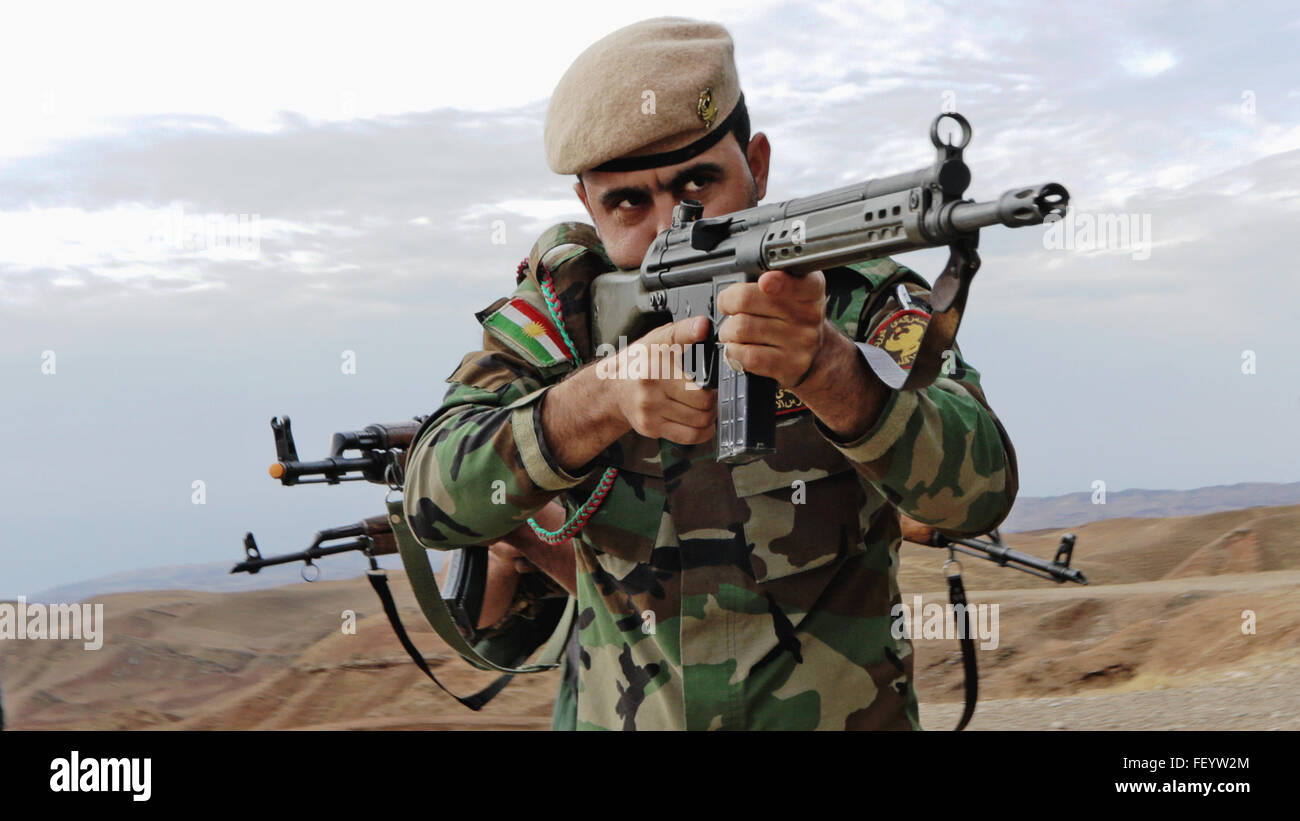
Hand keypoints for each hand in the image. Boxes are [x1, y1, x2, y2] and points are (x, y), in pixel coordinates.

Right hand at [597, 315, 717, 445]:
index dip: (713, 383)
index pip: (699, 383)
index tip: (712, 380)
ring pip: (699, 422)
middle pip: (703, 404)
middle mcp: (650, 392)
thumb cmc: (639, 361)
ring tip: (706, 407)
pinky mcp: (651, 428)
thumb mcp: (659, 338)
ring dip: (710, 417)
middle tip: (710, 394)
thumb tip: (703, 326)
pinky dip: (703, 433)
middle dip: (713, 400)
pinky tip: (702, 424)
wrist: (613, 387)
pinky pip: (688, 437)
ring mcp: (650, 413)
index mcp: (655, 367)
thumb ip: (684, 331)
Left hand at [716, 269, 829, 388]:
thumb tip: (723, 297)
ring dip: (727, 331)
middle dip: (727, 303)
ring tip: (734, 331)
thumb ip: (766, 279)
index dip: (778, 281)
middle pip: (747, 300)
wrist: (816, 355)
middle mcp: (808, 314)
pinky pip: (747, 356)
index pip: (795, 282)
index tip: (765, 281)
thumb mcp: (792, 289)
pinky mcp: (789, 365)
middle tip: (728, 307)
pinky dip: (733, 352)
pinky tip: (738, 348)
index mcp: (810, 288)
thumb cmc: (793, 317)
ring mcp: (800, 342)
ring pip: (742, 328)